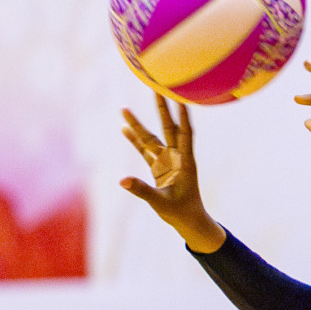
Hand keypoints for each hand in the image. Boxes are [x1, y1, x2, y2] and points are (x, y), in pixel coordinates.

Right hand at [120, 93, 224, 252]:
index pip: (185, 134)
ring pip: (151, 139)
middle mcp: (176, 157)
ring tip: (123, 109)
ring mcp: (166, 161)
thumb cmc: (181, 213)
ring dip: (138, 125)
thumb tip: (122, 181)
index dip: (183, 116)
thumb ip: (142, 191)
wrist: (188, 221)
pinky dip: (135, 141)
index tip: (180, 97)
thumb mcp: (161, 203)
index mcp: (185, 162)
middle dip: (161, 109)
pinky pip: (144, 151)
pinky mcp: (158, 168)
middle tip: (156, 88)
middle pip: (168, 128)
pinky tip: (124, 129)